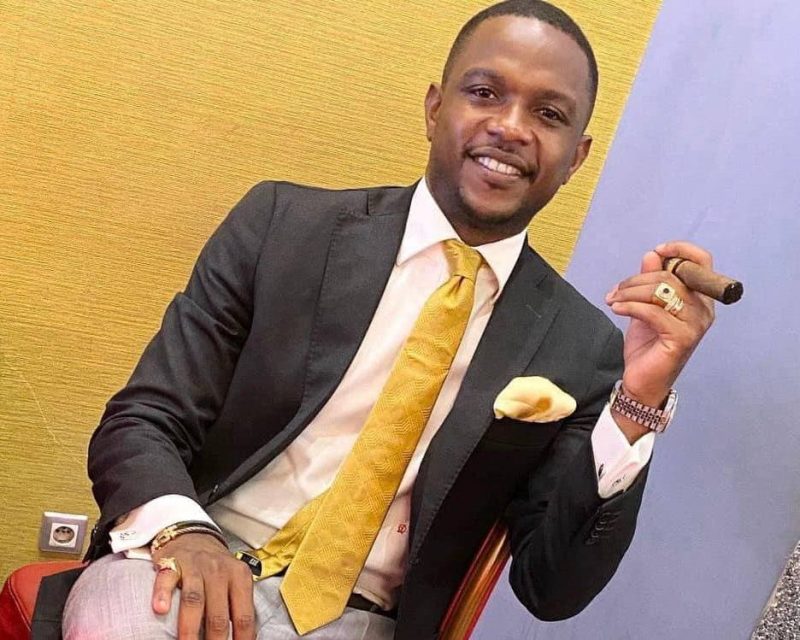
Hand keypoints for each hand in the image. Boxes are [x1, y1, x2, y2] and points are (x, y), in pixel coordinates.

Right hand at [151, 533, 255, 639]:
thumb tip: (245, 637)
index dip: (243, 639)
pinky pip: (166, 579)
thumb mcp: (234, 581)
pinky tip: (160, 609)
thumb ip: (238, 605)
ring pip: (194, 600)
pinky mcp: (171, 562)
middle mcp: (219, 570)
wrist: (193, 535)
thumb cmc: (215, 567)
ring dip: (190, 628)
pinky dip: (162, 594)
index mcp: (240, 577)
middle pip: (219, 614)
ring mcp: (195, 566)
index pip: (244, 615)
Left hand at [605, 241, 715, 434]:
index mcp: (699, 298)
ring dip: (630, 292)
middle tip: (615, 291)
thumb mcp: (645, 307)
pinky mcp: (682, 338)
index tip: (656, 251)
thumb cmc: (647, 345)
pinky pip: (653, 311)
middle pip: (671, 275)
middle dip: (636, 280)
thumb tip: (652, 254)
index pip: (702, 262)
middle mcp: (704, 309)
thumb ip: (650, 281)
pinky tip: (616, 309)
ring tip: (613, 300)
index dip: (680, 250)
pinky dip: (630, 306)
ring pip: (661, 291)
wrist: (642, 381)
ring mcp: (695, 324)